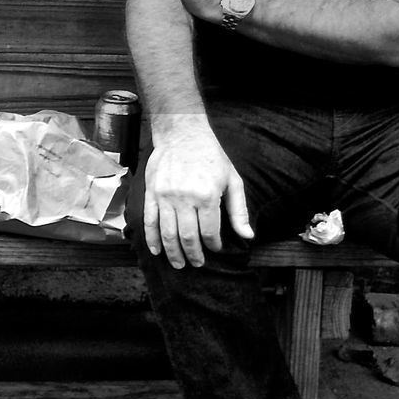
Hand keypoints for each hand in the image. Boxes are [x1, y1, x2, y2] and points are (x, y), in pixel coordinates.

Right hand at [143, 124, 252, 267]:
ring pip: (167, 233)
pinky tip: (156, 251)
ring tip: (179, 264)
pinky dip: (151, 239)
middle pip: (187, 237)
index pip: (209, 232)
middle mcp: (184, 199)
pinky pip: (150, 221)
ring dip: (173, 252)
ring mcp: (165, 197)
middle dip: (193, 255)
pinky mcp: (151, 193)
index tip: (215, 249)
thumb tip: (248, 236)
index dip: (213, 245)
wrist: (182, 134)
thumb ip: (239, 211)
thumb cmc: (211, 157)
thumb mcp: (233, 181)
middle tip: (197, 264)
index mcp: (207, 196)